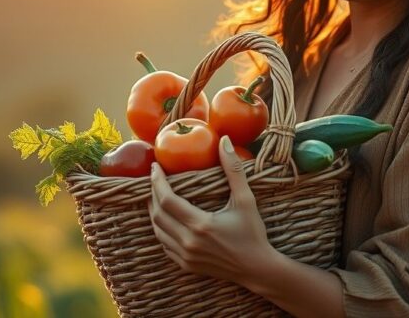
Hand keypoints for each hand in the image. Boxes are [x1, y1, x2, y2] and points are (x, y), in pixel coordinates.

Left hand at [148, 135, 275, 284]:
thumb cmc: (253, 233)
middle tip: (153, 178)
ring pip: (158, 231)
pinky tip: (165, 218)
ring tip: (155, 195)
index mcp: (201, 225)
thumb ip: (233, 170)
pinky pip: (164, 245)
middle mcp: (189, 242)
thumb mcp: (246, 200)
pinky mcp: (186, 265)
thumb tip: (224, 141)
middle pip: (158, 214)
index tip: (155, 167)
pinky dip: (160, 229)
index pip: (167, 199)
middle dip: (152, 193)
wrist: (257, 268)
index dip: (157, 181)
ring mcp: (185, 256)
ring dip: (153, 211)